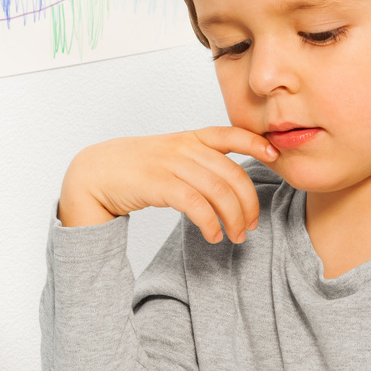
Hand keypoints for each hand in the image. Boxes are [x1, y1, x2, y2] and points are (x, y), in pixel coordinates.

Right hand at [58, 127, 277, 243]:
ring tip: (236, 236)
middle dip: (249, 203)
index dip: (256, 143)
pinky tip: (213, 236)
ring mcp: (171, 164)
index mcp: (190, 138)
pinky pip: (196, 205)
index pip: (230, 134)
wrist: (95, 172)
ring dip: (233, 218)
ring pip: (218, 192)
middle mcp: (184, 148)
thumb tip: (229, 181)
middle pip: (232, 174)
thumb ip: (198, 161)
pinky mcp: (159, 184)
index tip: (275, 155)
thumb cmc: (136, 168)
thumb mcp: (171, 156)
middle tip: (252, 225)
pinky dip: (210, 223)